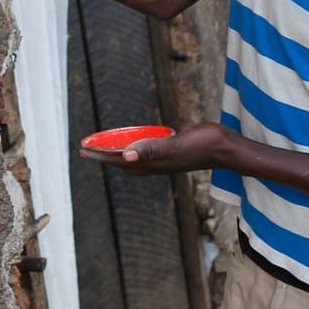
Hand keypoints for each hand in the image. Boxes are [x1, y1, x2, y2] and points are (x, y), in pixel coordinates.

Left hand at [80, 122, 235, 175]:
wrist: (226, 149)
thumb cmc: (203, 145)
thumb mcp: (176, 145)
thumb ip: (152, 150)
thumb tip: (126, 156)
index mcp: (153, 163)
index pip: (118, 159)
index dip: (100, 154)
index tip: (83, 148)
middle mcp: (156, 164)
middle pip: (121, 162)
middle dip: (103, 155)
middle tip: (85, 149)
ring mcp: (164, 161)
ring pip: (132, 159)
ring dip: (117, 153)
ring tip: (104, 148)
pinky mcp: (171, 154)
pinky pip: (145, 153)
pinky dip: (134, 149)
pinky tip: (136, 144)